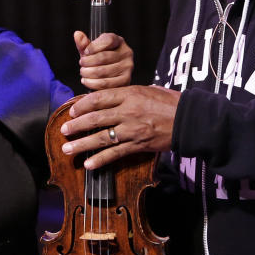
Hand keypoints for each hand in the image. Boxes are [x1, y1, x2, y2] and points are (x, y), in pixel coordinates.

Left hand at [59, 85, 180, 168]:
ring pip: (101, 138)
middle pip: (95, 118)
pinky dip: (101, 159)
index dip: (82, 105)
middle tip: (64, 130)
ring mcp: (132, 129)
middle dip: (76, 125)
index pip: (99, 98)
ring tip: (67, 149)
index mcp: (130, 93)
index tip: (72, 110)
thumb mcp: (148, 90)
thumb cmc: (171, 102)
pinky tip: (89, 164)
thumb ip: (128, 93)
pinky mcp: (138, 145)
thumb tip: (110, 97)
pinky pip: (116, 153)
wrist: (190, 119)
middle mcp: (128, 111)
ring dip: (81, 144)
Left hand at [74, 31, 132, 88]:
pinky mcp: (125, 80)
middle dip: (88, 62)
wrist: (111, 74)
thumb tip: (77, 34)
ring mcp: (127, 67)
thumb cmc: (100, 60)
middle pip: (103, 57)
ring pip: (103, 71)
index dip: (93, 47)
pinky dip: (92, 83)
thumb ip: (84, 44)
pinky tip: (87, 81)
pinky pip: (105, 83)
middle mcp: (126, 53)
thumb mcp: (91, 50)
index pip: (108, 40)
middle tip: (82, 64)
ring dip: (88, 73)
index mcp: (118, 41)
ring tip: (83, 72)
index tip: (85, 52)